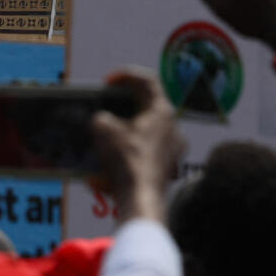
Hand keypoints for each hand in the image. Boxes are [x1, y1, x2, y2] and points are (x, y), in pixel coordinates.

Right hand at [86, 69, 182, 225]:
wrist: (141, 198)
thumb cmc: (126, 161)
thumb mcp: (102, 130)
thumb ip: (101, 118)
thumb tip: (102, 121)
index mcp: (162, 111)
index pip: (147, 80)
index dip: (125, 76)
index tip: (108, 82)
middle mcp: (173, 127)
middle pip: (148, 107)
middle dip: (124, 107)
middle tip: (106, 108)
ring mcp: (174, 149)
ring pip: (148, 131)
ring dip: (127, 131)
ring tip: (106, 138)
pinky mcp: (168, 168)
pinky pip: (148, 153)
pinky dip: (130, 152)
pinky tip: (112, 162)